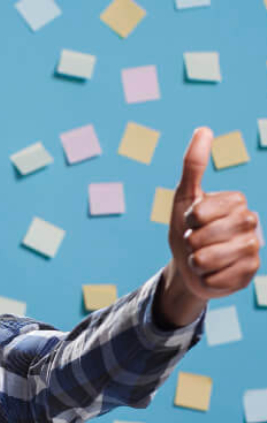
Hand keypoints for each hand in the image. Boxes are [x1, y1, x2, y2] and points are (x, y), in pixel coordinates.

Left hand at [159, 127, 260, 325]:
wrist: (189, 267)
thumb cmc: (187, 230)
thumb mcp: (184, 198)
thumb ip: (193, 166)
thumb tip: (204, 129)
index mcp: (236, 201)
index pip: (200, 213)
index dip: (187, 221)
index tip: (190, 223)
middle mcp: (251, 222)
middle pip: (206, 236)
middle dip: (190, 243)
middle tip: (195, 243)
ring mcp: (253, 248)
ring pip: (211, 258)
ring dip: (196, 262)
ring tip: (201, 259)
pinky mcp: (250, 273)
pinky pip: (218, 279)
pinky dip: (207, 278)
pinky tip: (212, 273)